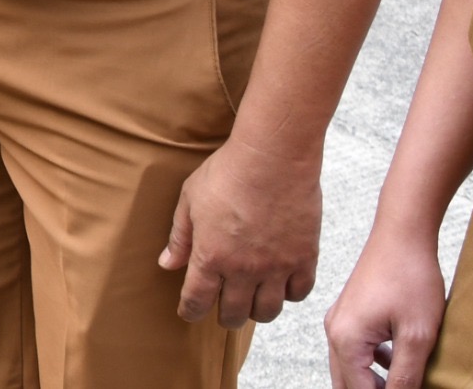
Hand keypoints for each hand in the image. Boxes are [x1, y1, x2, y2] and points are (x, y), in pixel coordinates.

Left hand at [160, 134, 322, 325]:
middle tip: (224, 309)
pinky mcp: (304, 258)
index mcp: (211, 256)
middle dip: (225, 316)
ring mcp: (277, 266)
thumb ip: (179, 237)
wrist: (273, 156)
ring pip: (268, 311)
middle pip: (235, 314)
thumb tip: (167, 264)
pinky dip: (289, 294)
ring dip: (257, 311)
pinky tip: (281, 284)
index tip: (189, 312)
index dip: (191, 311)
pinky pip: (299, 293)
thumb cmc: (227, 172)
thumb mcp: (190, 200)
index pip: (197, 301)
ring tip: (252, 300)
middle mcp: (244, 269)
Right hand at [324, 222, 445, 388]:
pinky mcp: (348, 313)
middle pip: (346, 386)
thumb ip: (406, 376)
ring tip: (403, 385)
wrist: (402, 234)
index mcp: (346, 340)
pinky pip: (353, 352)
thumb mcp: (417, 335)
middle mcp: (334, 332)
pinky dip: (371, 367)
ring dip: (372, 384)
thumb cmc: (411, 278)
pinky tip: (396, 364)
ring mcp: (338, 321)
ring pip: (349, 370)